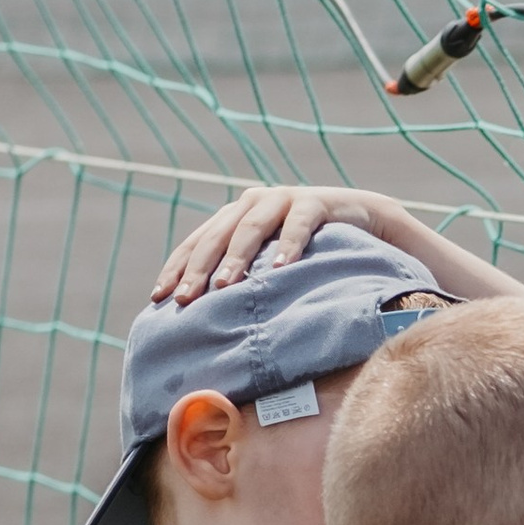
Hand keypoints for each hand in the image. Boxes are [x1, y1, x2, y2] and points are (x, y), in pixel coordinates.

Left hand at [154, 181, 412, 301]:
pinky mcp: (316, 202)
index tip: (160, 298)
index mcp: (233, 217)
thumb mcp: (272, 263)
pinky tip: (281, 268)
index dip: (177, 268)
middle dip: (199, 268)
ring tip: (224, 285)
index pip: (196, 242)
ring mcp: (283, 199)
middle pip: (217, 236)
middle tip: (186, 298)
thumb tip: (213, 325)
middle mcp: (252, 203)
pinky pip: (298, 224)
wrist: (363, 220)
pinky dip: (289, 245)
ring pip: (251, 228)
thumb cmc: (312, 252)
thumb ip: (246, 278)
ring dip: (236, 258)